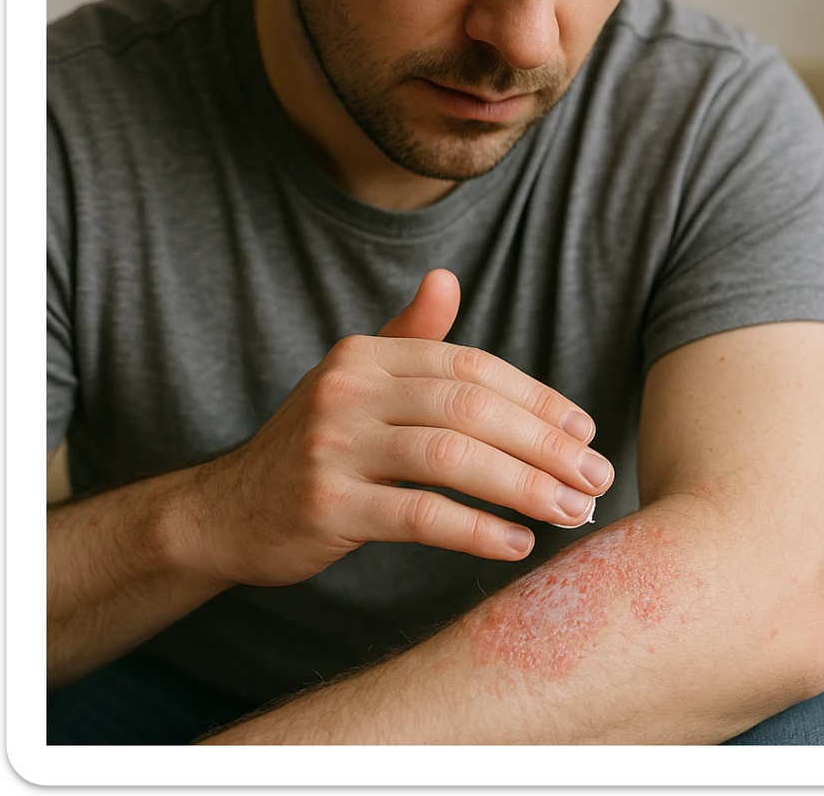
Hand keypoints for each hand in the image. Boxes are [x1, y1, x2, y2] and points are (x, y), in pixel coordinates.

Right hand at [190, 269, 613, 586]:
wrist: (228, 510)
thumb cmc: (317, 445)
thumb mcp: (356, 381)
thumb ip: (409, 336)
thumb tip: (447, 278)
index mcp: (366, 355)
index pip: (471, 366)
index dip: (535, 398)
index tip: (584, 430)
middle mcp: (348, 390)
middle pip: (470, 407)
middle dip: (544, 444)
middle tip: (596, 478)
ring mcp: (333, 446)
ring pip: (451, 458)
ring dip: (524, 487)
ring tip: (572, 512)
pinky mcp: (326, 505)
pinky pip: (418, 515)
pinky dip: (475, 530)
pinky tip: (518, 544)